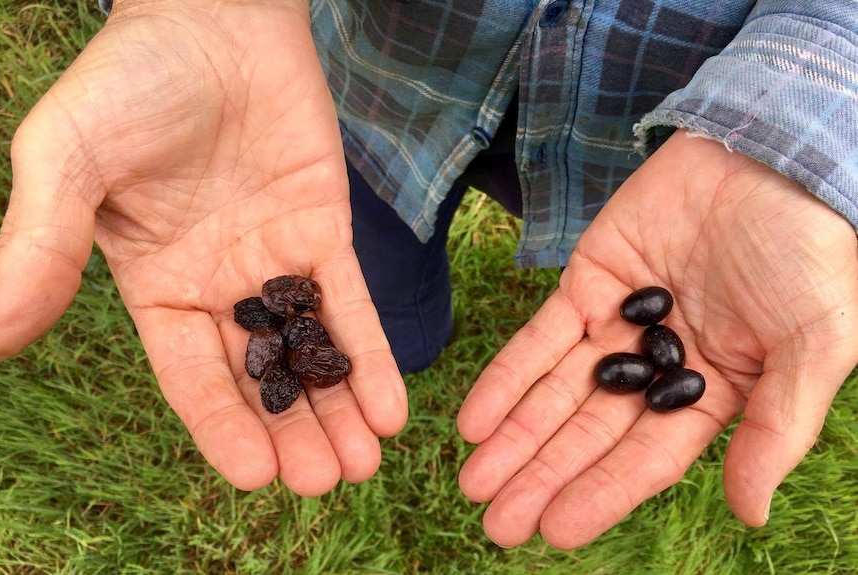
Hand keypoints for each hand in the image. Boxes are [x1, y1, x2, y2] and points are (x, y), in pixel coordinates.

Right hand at [0, 0, 406, 494]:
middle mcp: (218, 287)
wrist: (212, 18)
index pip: (191, 377)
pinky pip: (350, 302)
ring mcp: (275, 262)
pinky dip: (371, 353)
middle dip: (293, 432)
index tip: (257, 478)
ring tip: (366, 463)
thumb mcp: (68, 161)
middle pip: (260, 378)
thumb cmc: (131, 82)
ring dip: (339, 408)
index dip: (223, 429)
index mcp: (156, 287)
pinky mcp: (324, 232)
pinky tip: (393, 406)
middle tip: (328, 481)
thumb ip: (39, 246)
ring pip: (310, 352)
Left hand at [456, 130, 857, 547]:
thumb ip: (777, 428)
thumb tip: (750, 512)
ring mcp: (617, 326)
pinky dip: (507, 377)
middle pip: (590, 434)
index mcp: (713, 394)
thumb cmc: (812, 254)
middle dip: (542, 477)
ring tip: (472, 481)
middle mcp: (657, 369)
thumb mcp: (817, 345)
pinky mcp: (587, 283)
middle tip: (497, 524)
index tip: (554, 531)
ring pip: (556, 393)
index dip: (601, 494)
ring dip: (514, 438)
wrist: (773, 158)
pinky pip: (540, 337)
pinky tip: (474, 418)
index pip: (647, 458)